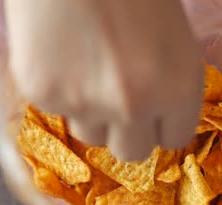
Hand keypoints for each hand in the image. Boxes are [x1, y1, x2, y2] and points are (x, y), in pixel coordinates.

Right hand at [5, 0, 202, 160]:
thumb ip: (169, 82)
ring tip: (84, 68)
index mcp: (178, 87)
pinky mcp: (43, 93)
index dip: (163, 126)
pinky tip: (59, 53)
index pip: (176, 140)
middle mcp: (135, 105)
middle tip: (118, 99)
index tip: (154, 115)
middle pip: (132, 153)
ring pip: (90, 136)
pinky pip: (56, 109)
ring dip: (91, 114)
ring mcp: (86, 103)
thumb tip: (159, 112)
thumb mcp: (173, 34)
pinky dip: (58, 90)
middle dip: (128, 131)